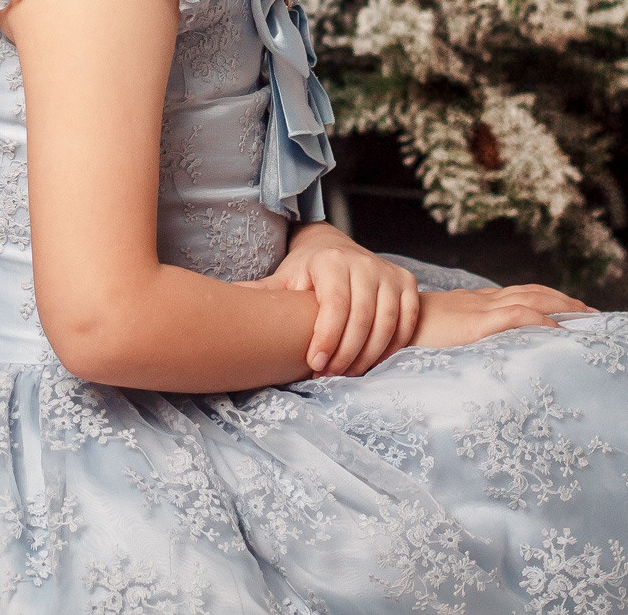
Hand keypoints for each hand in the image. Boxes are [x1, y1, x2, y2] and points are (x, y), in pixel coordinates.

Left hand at [244, 226, 418, 375]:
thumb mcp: (284, 278)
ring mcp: (388, 273)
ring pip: (387, 323)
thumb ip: (261, 294)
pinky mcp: (406, 284)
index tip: (315, 366)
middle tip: (329, 377)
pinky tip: (373, 362)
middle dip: (346, 354)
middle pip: (362, 318)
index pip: (335, 305)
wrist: (336, 250)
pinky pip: (406, 322)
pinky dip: (392, 346)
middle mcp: (363, 263)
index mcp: (331, 261)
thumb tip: (221, 302)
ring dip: (369, 356)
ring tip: (347, 374)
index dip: (328, 339)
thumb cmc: (307, 272)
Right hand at [412, 284, 592, 349]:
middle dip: (566, 301)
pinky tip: (560, 330)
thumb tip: (474, 360)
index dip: (547, 299)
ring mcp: (478, 310)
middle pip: (533, 292)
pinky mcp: (475, 324)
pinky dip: (542, 320)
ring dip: (564, 307)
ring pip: (532, 299)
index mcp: (473, 305)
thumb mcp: (437, 339)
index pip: (519, 295)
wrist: (379, 328)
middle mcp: (480, 301)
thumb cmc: (402, 340)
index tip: (572, 311)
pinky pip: (517, 316)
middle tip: (593, 314)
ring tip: (588, 319)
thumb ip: (457, 342)